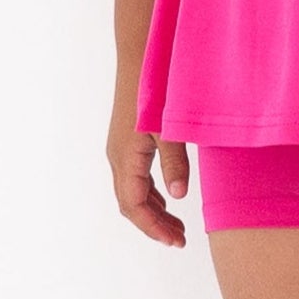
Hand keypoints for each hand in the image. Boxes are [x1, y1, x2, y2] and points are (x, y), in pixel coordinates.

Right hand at [107, 99, 188, 247]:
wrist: (140, 56)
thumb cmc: (155, 89)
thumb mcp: (168, 128)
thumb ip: (175, 162)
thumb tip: (180, 197)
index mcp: (126, 159)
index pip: (135, 206)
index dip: (154, 227)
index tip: (176, 242)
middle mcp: (118, 158)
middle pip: (132, 204)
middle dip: (154, 224)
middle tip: (180, 239)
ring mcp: (121, 150)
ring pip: (133, 191)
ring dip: (153, 211)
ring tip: (177, 226)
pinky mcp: (128, 140)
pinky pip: (136, 177)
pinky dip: (152, 193)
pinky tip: (169, 196)